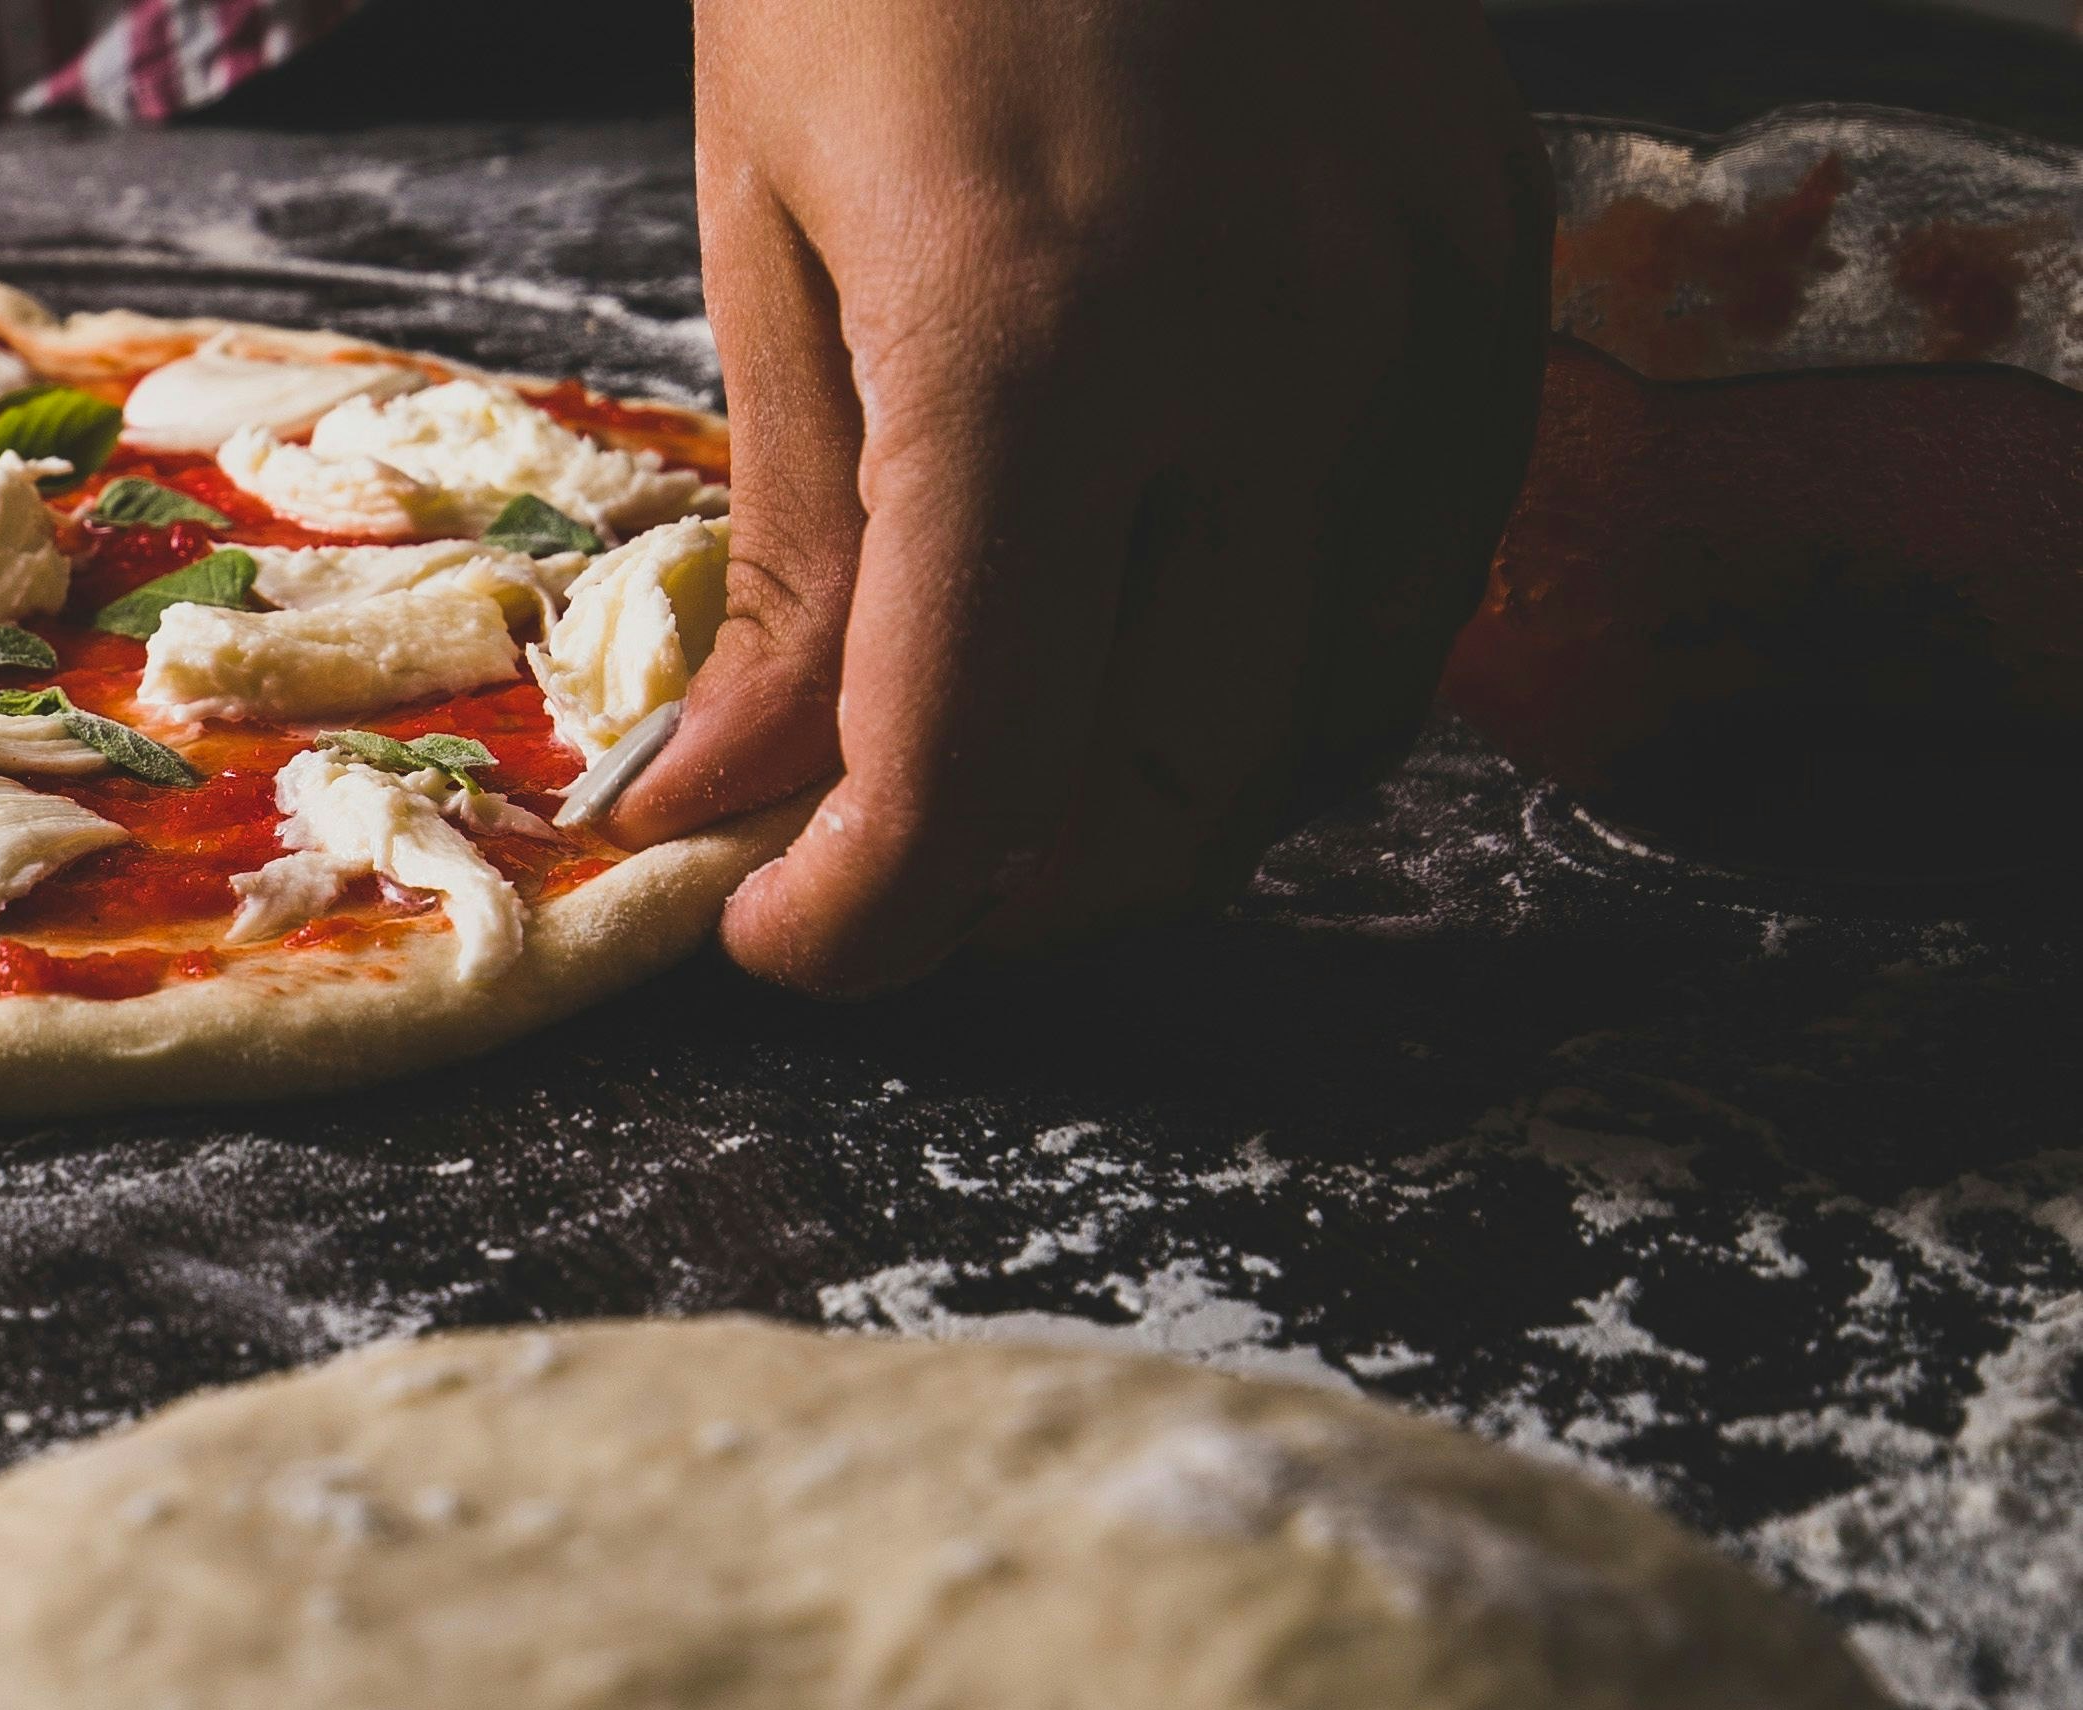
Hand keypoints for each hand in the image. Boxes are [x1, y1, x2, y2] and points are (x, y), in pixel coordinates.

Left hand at [617, 0, 1551, 993]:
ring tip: (1002, 782)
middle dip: (1004, 894)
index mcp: (1037, 340)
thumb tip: (738, 805)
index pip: (969, 761)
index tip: (782, 943)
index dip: (865, 915)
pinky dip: (1277, 684)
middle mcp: (1273, 354)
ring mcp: (1422, 317)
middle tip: (877, 881)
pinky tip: (1153, 653)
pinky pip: (1414, 586)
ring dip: (1147, 811)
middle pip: (1166, 786)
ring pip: (1319, 720)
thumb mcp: (771, 235)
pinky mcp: (1502, 275)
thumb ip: (789, 556)